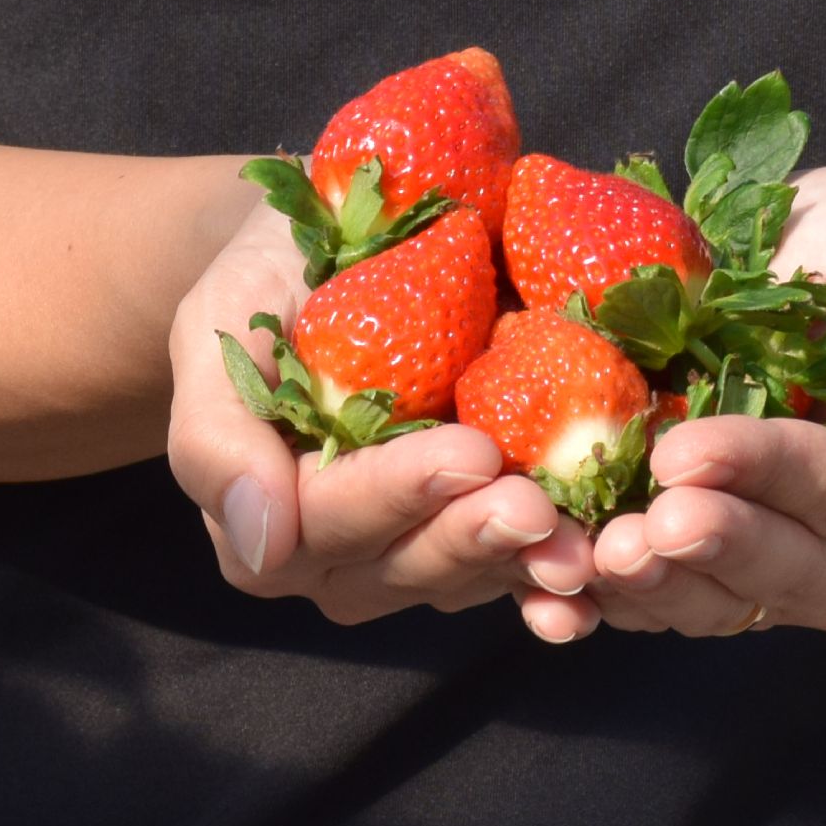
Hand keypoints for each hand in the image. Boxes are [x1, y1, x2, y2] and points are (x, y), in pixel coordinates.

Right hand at [168, 202, 595, 627]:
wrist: (334, 246)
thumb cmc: (268, 280)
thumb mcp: (220, 327)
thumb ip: (217, 437)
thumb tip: (260, 545)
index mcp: (267, 516)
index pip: (328, 519)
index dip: (397, 493)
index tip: (469, 454)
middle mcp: (339, 555)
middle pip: (402, 568)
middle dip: (471, 538)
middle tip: (537, 505)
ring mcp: (415, 550)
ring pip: (467, 579)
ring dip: (525, 566)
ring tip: (584, 538)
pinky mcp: (481, 534)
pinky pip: (520, 571)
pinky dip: (562, 577)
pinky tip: (608, 571)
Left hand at [524, 167, 825, 639]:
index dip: (766, 474)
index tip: (684, 451)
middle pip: (790, 574)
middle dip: (710, 551)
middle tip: (634, 529)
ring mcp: (783, 574)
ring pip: (722, 604)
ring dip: (655, 588)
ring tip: (590, 557)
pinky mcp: (713, 568)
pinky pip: (665, 599)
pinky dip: (609, 598)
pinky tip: (554, 579)